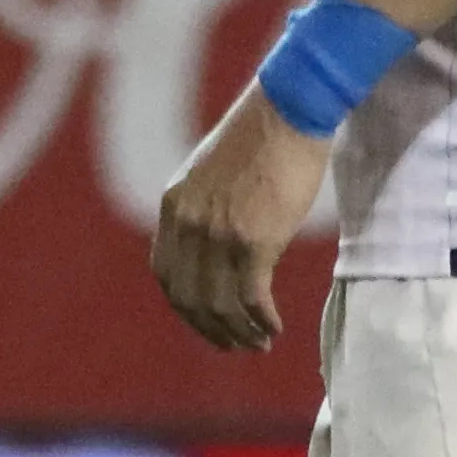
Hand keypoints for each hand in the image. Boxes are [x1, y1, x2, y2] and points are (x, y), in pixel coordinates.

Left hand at [151, 82, 328, 353]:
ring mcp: (219, 234)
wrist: (290, 111)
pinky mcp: (255, 240)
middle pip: (189, 297)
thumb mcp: (210, 174)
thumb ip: (203, 209)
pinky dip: (261, 320)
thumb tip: (212, 244)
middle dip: (211, 329)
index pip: (166, 274)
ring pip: (220, 304)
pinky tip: (273, 327)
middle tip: (236, 345)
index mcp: (173, 207)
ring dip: (239, 331)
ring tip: (258, 343)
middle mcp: (189, 224)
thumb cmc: (260, 139)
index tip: (206, 323)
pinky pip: (251, 297)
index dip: (184, 307)